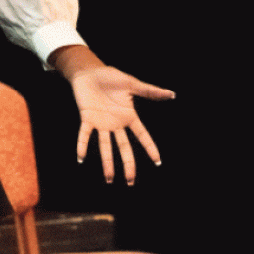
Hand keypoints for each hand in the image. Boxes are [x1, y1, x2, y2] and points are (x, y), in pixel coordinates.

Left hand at [51, 46, 174, 184]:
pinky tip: (81, 158)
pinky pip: (84, 134)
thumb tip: (172, 94)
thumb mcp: (132, 84)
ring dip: (107, 163)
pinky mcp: (87, 118)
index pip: (141, 135)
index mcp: (128, 116)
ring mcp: (101, 123)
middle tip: (130, 182)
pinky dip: (82, 145)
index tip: (157, 162)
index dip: (149, 147)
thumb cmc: (111, 77)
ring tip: (109, 179)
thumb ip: (150, 91)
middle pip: (124, 147)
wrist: (90, 72)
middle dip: (128, 164)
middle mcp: (116, 124)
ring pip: (105, 146)